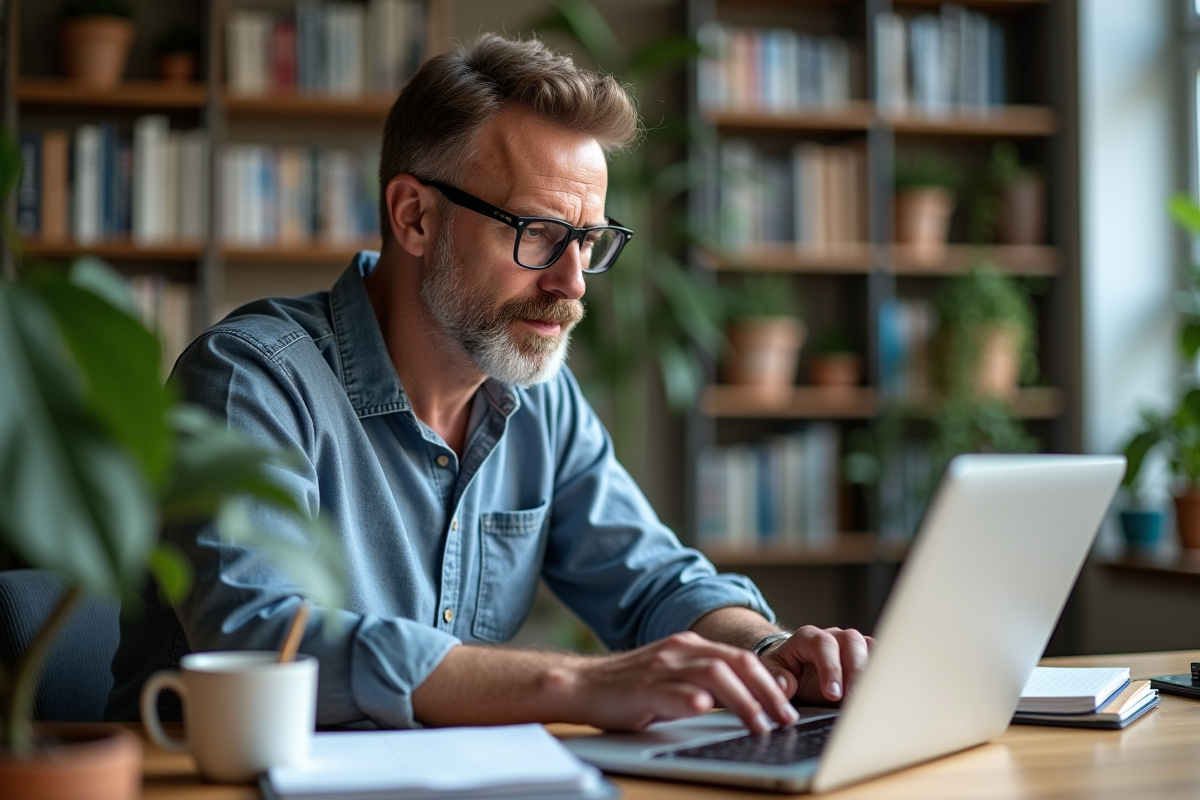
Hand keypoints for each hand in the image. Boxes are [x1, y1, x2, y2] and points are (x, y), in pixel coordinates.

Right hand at [560, 631, 800, 733]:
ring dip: (743, 701)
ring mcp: (661, 667)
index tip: (787, 706)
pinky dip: (692, 699)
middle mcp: (679, 651)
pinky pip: (673, 690)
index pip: (741, 658)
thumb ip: (705, 682)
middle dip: (766, 692)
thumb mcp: (673, 677)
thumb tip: (749, 700)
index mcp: (690, 646)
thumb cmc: (630, 688)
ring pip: (713, 675)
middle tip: (785, 719)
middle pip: (735, 662)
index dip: (769, 682)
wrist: (582, 685)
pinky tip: (706, 710)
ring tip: (760, 725)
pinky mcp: (642, 688)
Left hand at [761, 626, 872, 704]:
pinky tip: (881, 693)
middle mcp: (833, 636)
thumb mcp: (772, 670)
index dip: (830, 668)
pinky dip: (882, 674)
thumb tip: (784, 685)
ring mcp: (851, 644)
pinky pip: (881, 658)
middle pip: (852, 642)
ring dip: (873, 671)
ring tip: (872, 696)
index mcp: (808, 637)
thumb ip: (776, 676)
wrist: (795, 663)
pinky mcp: (864, 657)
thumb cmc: (785, 667)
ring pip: (870, 647)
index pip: (823, 644)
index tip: (832, 693)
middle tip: (855, 697)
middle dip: (856, 670)